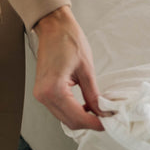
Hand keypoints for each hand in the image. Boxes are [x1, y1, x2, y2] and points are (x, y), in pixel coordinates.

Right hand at [31, 5, 107, 130]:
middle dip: (88, 123)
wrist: (53, 26)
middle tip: (106, 119)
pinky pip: (59, 109)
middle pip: (69, 122)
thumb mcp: (86, 69)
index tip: (108, 124)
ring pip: (63, 118)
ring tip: (98, 113)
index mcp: (53, 89)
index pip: (77, 117)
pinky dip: (72, 111)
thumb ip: (93, 95)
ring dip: (81, 118)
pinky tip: (85, 107)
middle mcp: (43, 96)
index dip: (94, 123)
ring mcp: (40, 95)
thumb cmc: (69, 40)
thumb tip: (103, 112)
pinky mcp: (42, 92)